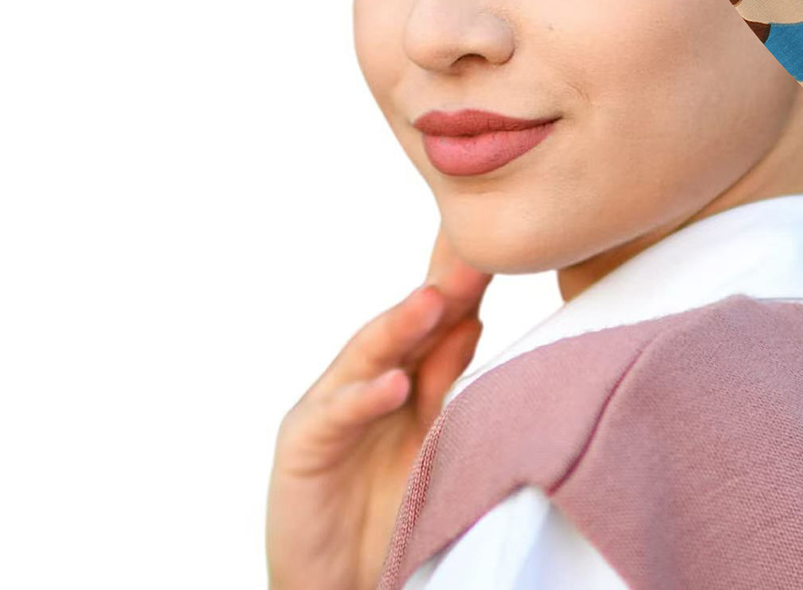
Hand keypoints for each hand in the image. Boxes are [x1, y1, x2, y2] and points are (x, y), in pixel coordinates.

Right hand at [266, 223, 491, 589]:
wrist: (342, 583)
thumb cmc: (394, 509)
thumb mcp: (431, 438)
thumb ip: (446, 380)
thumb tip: (474, 319)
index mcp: (403, 374)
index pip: (437, 321)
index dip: (463, 283)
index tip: (499, 247)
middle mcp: (366, 379)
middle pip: (406, 326)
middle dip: (440, 288)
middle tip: (476, 255)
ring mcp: (332, 405)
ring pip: (368, 355)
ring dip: (400, 327)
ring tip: (433, 301)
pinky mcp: (303, 443)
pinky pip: (338, 416)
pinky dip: (365, 399)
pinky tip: (393, 385)